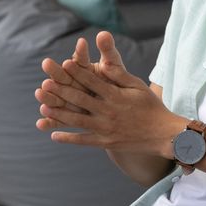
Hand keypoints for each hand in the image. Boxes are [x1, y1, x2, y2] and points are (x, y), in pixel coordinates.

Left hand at [36, 32, 176, 154]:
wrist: (162, 134)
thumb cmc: (150, 105)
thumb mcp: (137, 86)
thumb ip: (119, 75)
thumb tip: (103, 63)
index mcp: (116, 96)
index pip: (93, 81)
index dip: (77, 72)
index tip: (63, 64)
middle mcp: (109, 112)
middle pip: (80, 100)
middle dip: (61, 91)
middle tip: (45, 83)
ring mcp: (106, 129)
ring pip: (77, 121)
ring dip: (59, 114)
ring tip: (43, 107)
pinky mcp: (105, 142)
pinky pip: (83, 140)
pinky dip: (68, 138)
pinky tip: (54, 135)